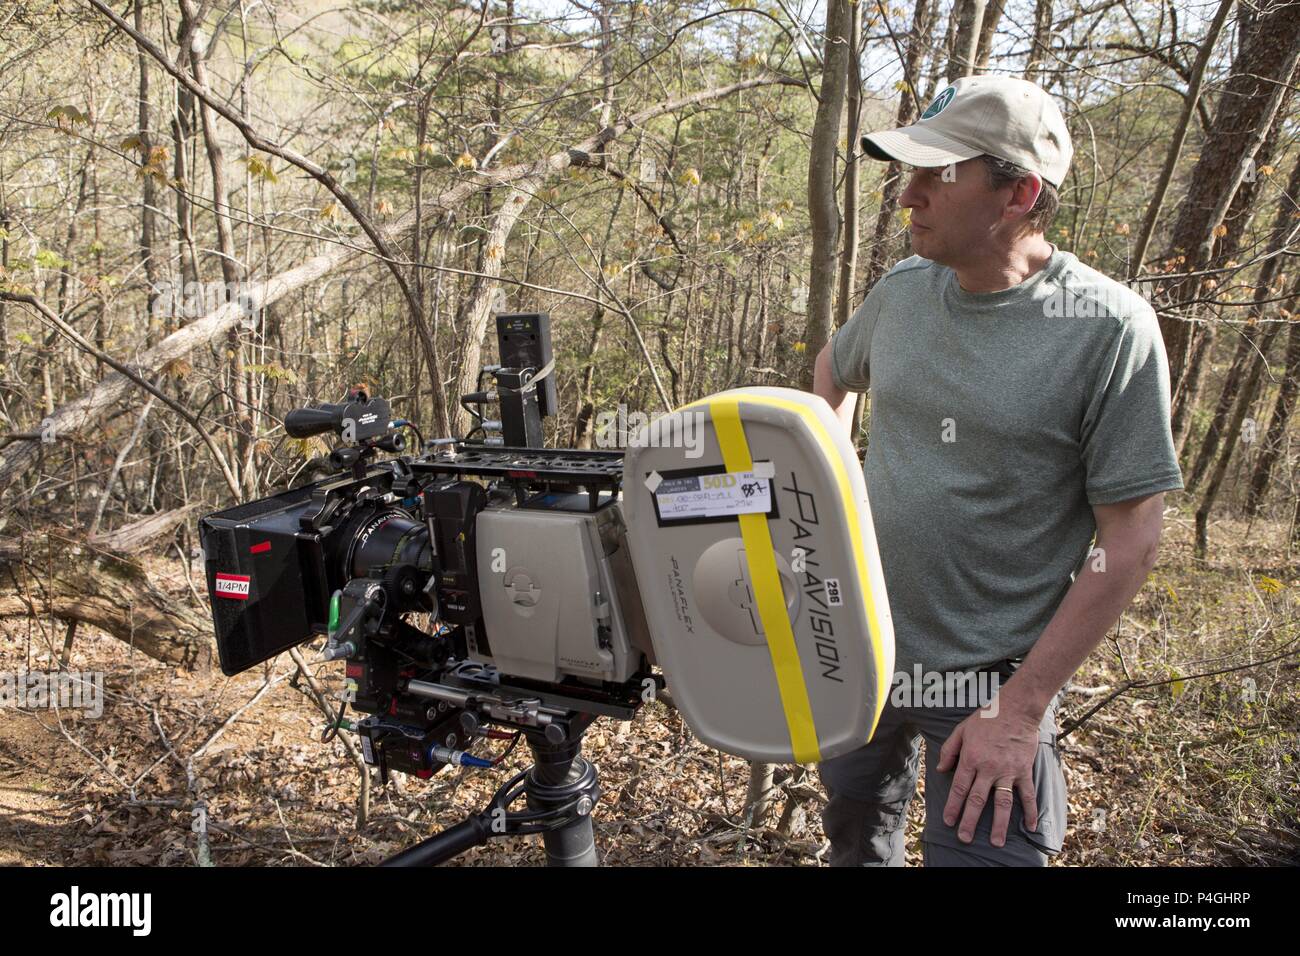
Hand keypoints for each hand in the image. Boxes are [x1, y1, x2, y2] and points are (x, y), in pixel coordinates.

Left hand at [935, 703, 1041, 846]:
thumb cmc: (986, 718)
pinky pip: (1027, 795)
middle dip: (969, 821)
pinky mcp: (1023, 771)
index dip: (953, 806)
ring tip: (996, 842)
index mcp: (971, 759)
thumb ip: (949, 750)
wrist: (1015, 709)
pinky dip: (1030, 811)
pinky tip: (1030, 826)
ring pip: (1002, 803)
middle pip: (977, 800)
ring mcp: (1008, 771)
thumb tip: (941, 769)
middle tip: (964, 838)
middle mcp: (988, 769)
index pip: (959, 788)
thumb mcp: (961, 730)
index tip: (948, 822)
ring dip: (999, 824)